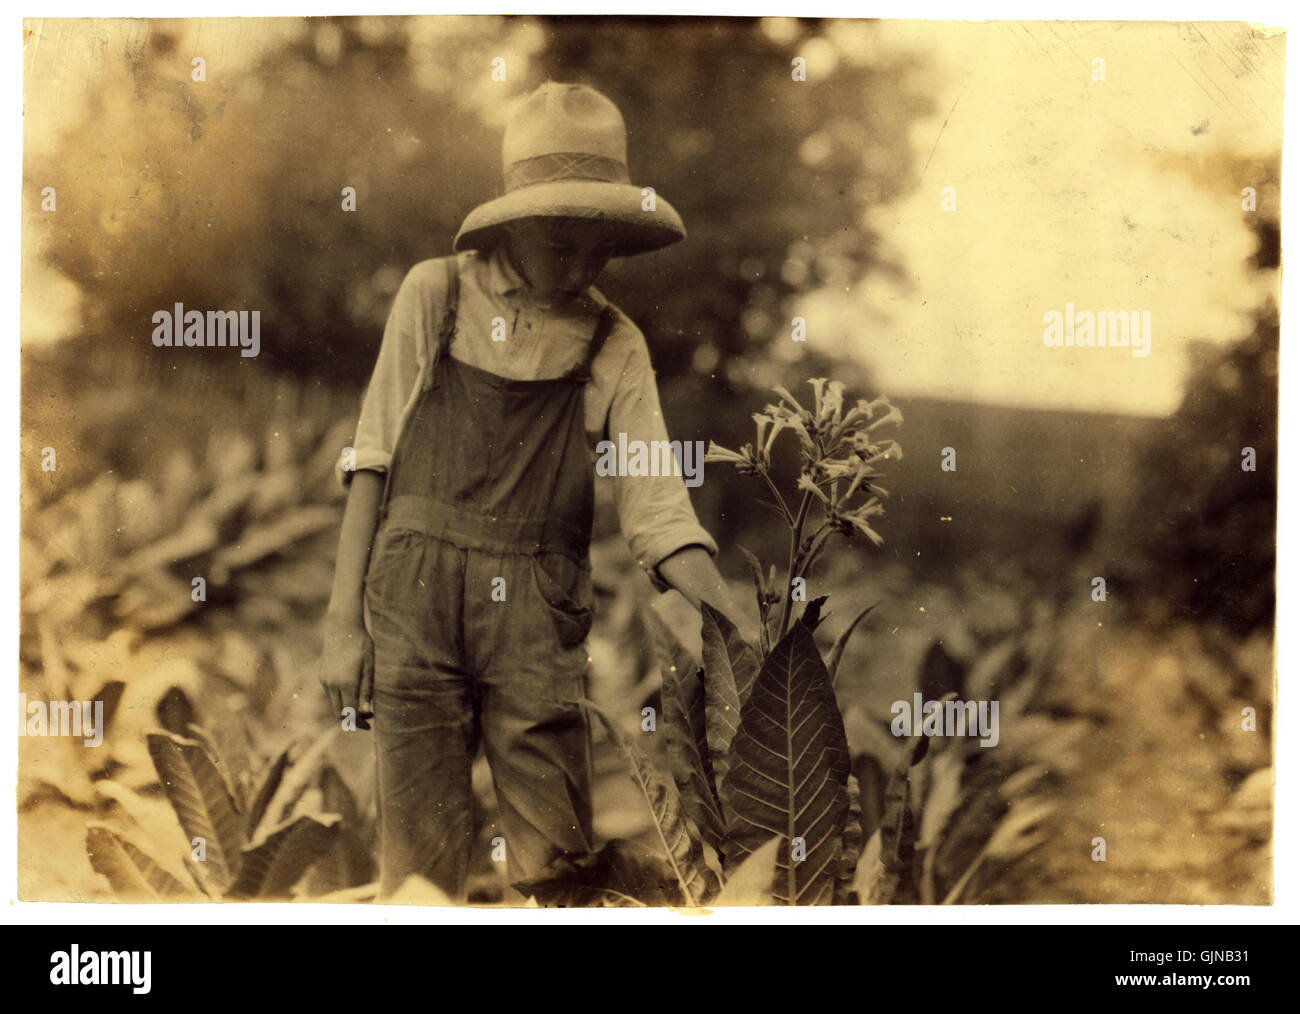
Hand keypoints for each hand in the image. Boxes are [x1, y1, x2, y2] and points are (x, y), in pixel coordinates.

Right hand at [320, 612, 373, 729]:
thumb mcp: (369, 666)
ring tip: (361, 704)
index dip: (359, 723)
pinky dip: (341, 698)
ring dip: (346, 709)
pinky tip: (352, 691)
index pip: (351, 713)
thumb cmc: (361, 645)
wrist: (342, 626)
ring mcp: (325, 680)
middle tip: (366, 718)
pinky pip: (331, 694)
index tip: (369, 726)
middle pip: (339, 713)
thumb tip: (366, 713)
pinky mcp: (322, 675)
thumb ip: (366, 690)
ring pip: (334, 704)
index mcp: (346, 683)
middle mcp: (332, 684)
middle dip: (351, 720)